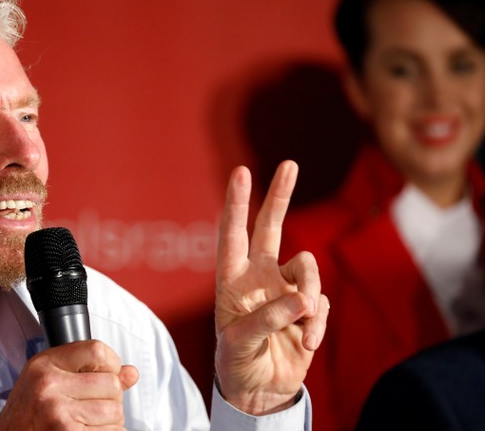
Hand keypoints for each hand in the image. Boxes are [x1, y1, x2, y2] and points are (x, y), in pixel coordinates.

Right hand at [0, 340, 139, 429]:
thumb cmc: (28, 413)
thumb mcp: (49, 380)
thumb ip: (89, 372)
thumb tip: (132, 373)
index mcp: (45, 365)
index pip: (97, 350)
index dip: (112, 363)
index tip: (107, 373)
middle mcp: (50, 386)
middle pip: (112, 385)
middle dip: (111, 398)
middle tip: (92, 406)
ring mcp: (59, 414)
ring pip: (116, 412)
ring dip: (111, 420)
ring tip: (88, 422)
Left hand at [214, 160, 328, 414]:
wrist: (260, 390)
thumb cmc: (237, 362)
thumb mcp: (240, 343)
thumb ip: (268, 318)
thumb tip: (304, 298)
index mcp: (232, 279)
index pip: (233, 234)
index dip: (237, 204)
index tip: (241, 172)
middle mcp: (259, 276)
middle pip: (271, 227)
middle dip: (280, 196)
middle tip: (289, 163)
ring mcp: (285, 289)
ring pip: (309, 270)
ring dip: (309, 299)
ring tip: (302, 332)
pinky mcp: (308, 307)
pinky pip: (321, 303)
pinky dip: (317, 325)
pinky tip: (305, 344)